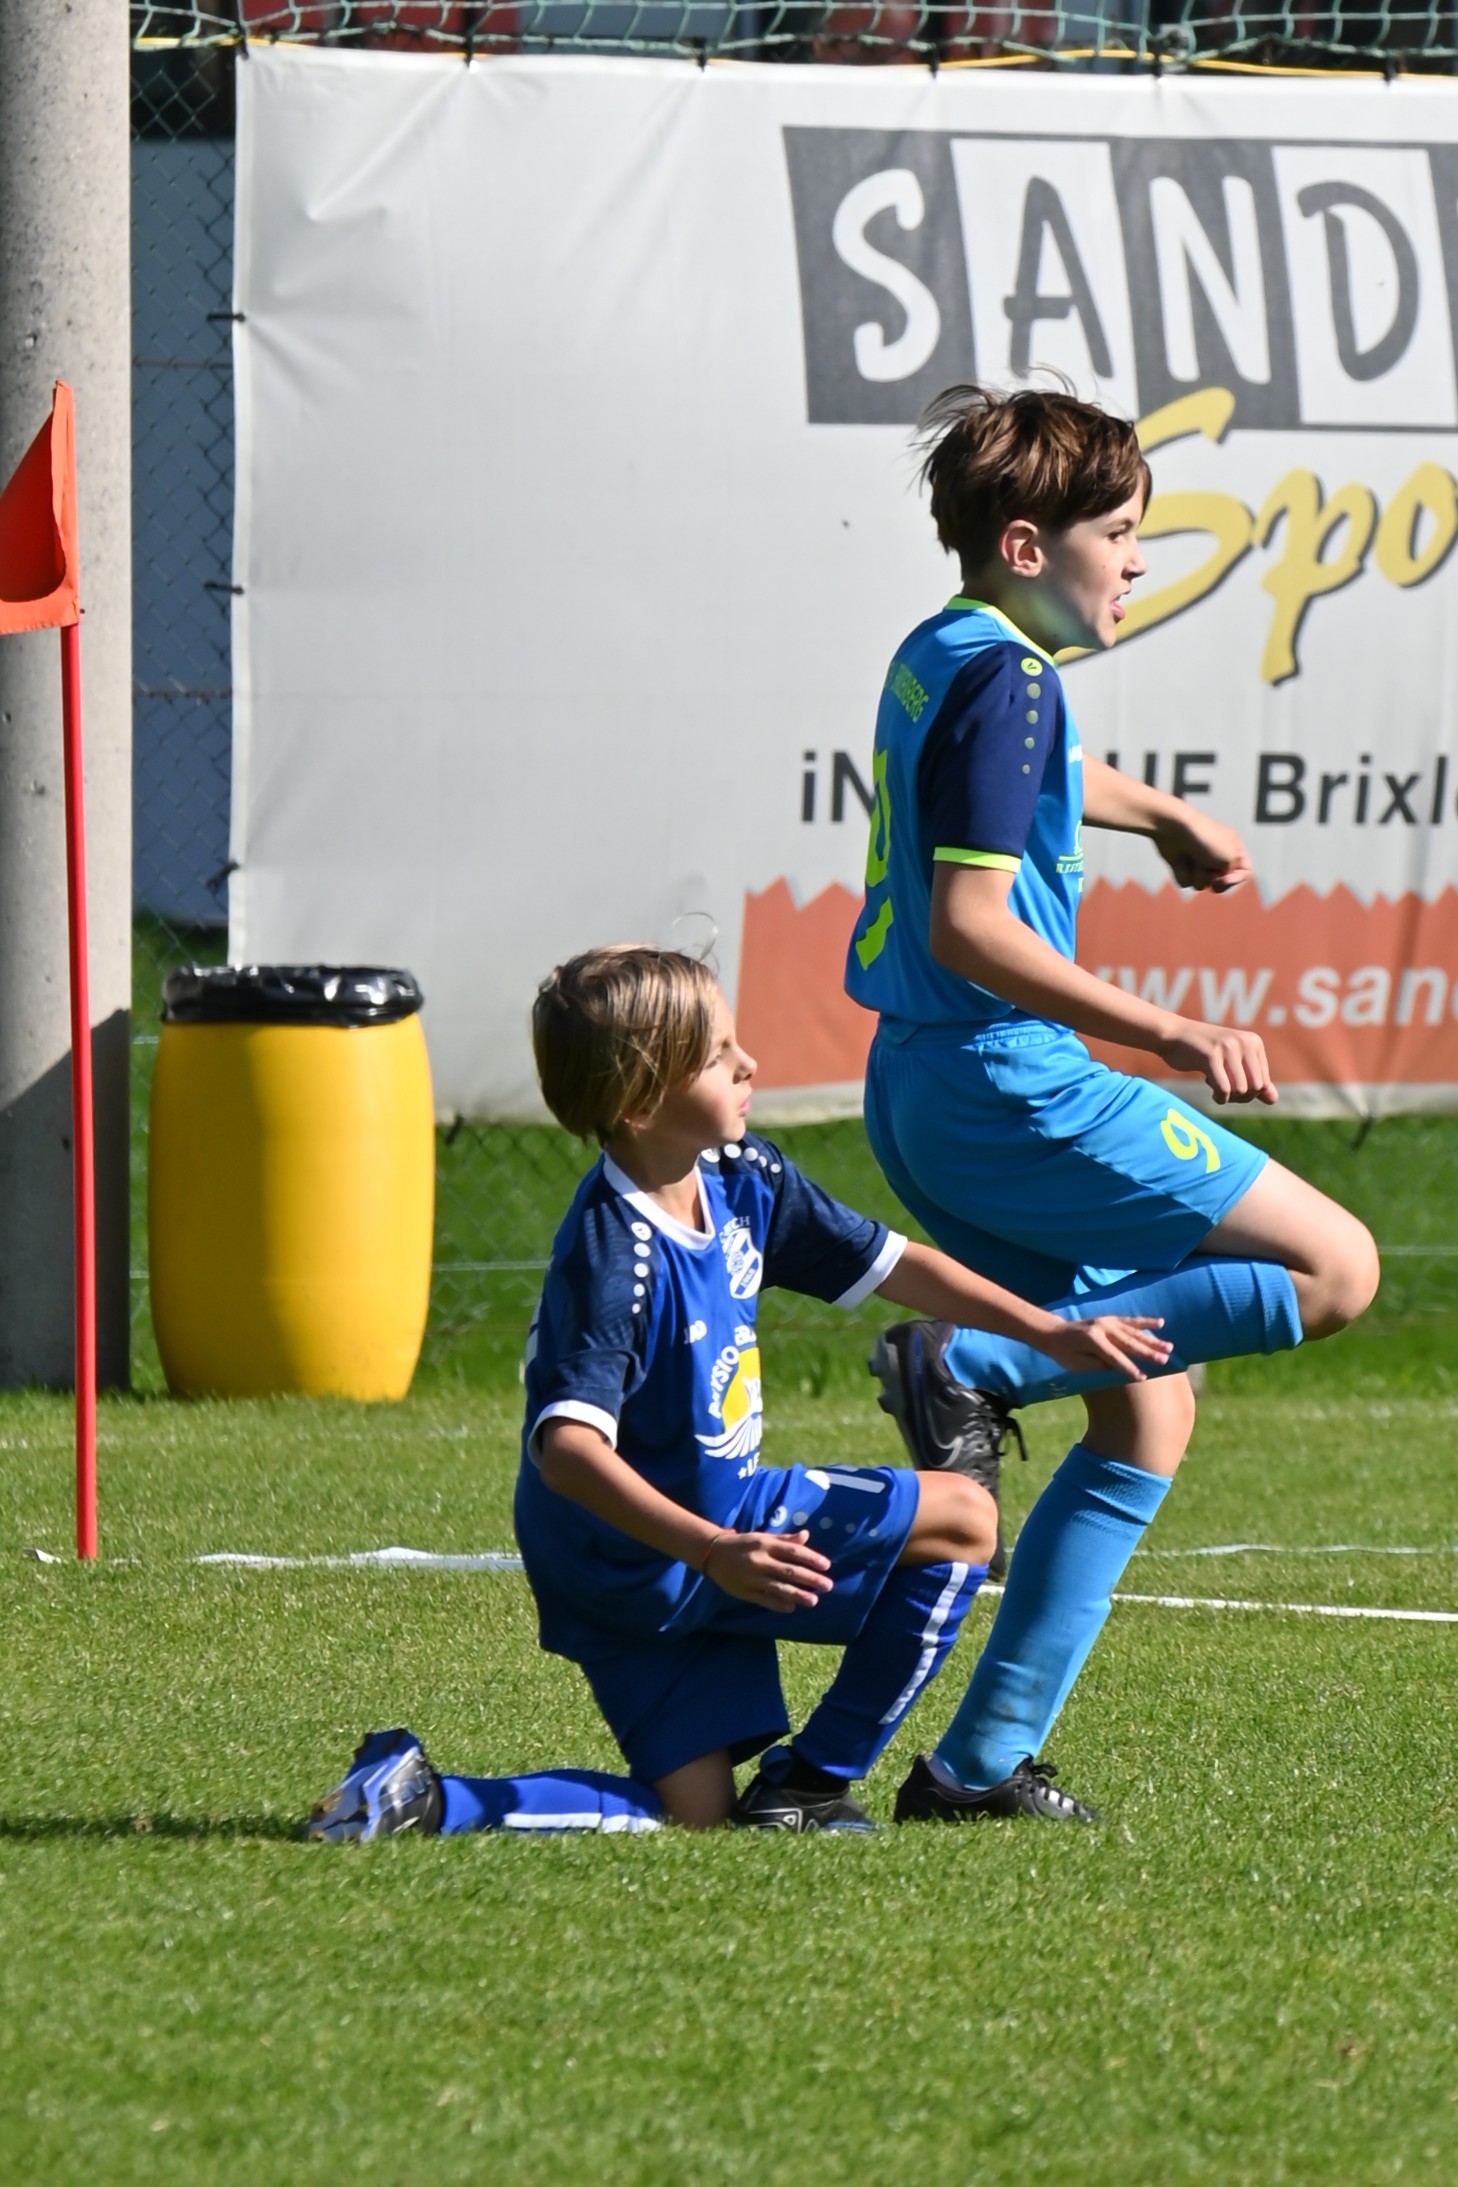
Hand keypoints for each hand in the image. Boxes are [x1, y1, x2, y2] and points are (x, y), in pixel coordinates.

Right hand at [702, 1528, 831, 1610]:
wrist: (713, 1553)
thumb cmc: (743, 1544)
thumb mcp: (763, 1537)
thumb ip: (785, 1539)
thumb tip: (806, 1536)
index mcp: (765, 1544)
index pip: (793, 1552)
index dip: (811, 1558)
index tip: (826, 1566)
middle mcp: (760, 1561)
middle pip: (789, 1571)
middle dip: (810, 1579)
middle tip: (828, 1586)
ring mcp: (752, 1578)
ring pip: (779, 1588)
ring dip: (798, 1595)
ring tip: (814, 1601)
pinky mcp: (745, 1592)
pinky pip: (765, 1600)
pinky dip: (779, 1604)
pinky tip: (792, 1607)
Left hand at [1039, 1314, 1172, 1380]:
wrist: (1055, 1333)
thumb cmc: (1064, 1353)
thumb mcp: (1076, 1364)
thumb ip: (1097, 1364)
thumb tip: (1118, 1366)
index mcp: (1092, 1340)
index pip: (1114, 1357)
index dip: (1129, 1368)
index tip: (1143, 1378)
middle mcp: (1102, 1327)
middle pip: (1129, 1342)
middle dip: (1147, 1352)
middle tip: (1164, 1360)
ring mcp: (1107, 1321)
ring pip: (1134, 1332)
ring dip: (1152, 1340)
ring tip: (1168, 1347)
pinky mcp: (1110, 1319)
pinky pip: (1131, 1321)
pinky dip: (1146, 1322)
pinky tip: (1160, 1323)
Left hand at [1151, 810, 1252, 894]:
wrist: (1174, 828)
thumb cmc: (1205, 839)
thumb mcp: (1230, 855)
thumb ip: (1234, 873)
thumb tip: (1217, 883)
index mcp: (1234, 848)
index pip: (1245, 871)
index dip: (1236, 879)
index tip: (1225, 878)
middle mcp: (1218, 855)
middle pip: (1223, 883)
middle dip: (1215, 882)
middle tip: (1208, 870)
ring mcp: (1199, 861)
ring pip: (1202, 884)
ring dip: (1197, 875)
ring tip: (1192, 858)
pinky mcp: (1182, 865)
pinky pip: (1185, 882)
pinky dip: (1183, 873)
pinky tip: (1179, 860)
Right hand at [1160, 1020, 1277, 1105]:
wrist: (1173, 1035)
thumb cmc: (1202, 1052)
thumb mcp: (1233, 1063)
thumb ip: (1253, 1080)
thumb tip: (1273, 1101)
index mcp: (1254, 1042)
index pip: (1263, 1082)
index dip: (1249, 1094)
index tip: (1232, 1087)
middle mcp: (1245, 1042)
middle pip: (1255, 1088)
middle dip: (1240, 1098)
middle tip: (1225, 1092)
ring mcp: (1228, 1047)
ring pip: (1241, 1090)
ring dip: (1228, 1097)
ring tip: (1216, 1087)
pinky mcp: (1211, 1055)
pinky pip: (1224, 1089)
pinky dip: (1220, 1098)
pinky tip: (1212, 1092)